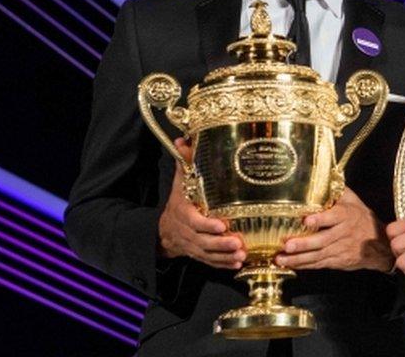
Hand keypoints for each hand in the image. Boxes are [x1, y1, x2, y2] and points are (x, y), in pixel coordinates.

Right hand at [157, 138, 244, 268]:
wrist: (163, 231)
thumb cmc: (179, 202)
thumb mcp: (179, 182)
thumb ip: (185, 163)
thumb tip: (183, 140)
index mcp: (183, 213)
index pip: (193, 221)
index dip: (206, 225)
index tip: (220, 225)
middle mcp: (187, 232)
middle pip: (202, 241)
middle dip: (220, 244)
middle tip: (237, 243)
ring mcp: (192, 246)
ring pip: (208, 254)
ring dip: (224, 256)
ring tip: (241, 255)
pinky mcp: (199, 255)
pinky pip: (210, 262)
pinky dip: (223, 265)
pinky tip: (237, 263)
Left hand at [274, 187, 391, 271]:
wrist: (378, 243)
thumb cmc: (361, 218)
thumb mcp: (353, 200)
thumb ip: (336, 190)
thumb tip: (321, 175)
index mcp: (346, 216)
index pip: (334, 217)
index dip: (320, 219)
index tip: (306, 220)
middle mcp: (343, 234)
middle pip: (323, 240)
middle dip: (304, 244)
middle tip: (287, 245)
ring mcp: (340, 249)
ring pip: (318, 255)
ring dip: (298, 258)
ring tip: (280, 258)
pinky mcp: (337, 261)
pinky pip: (318, 264)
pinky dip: (303, 265)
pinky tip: (289, 264)